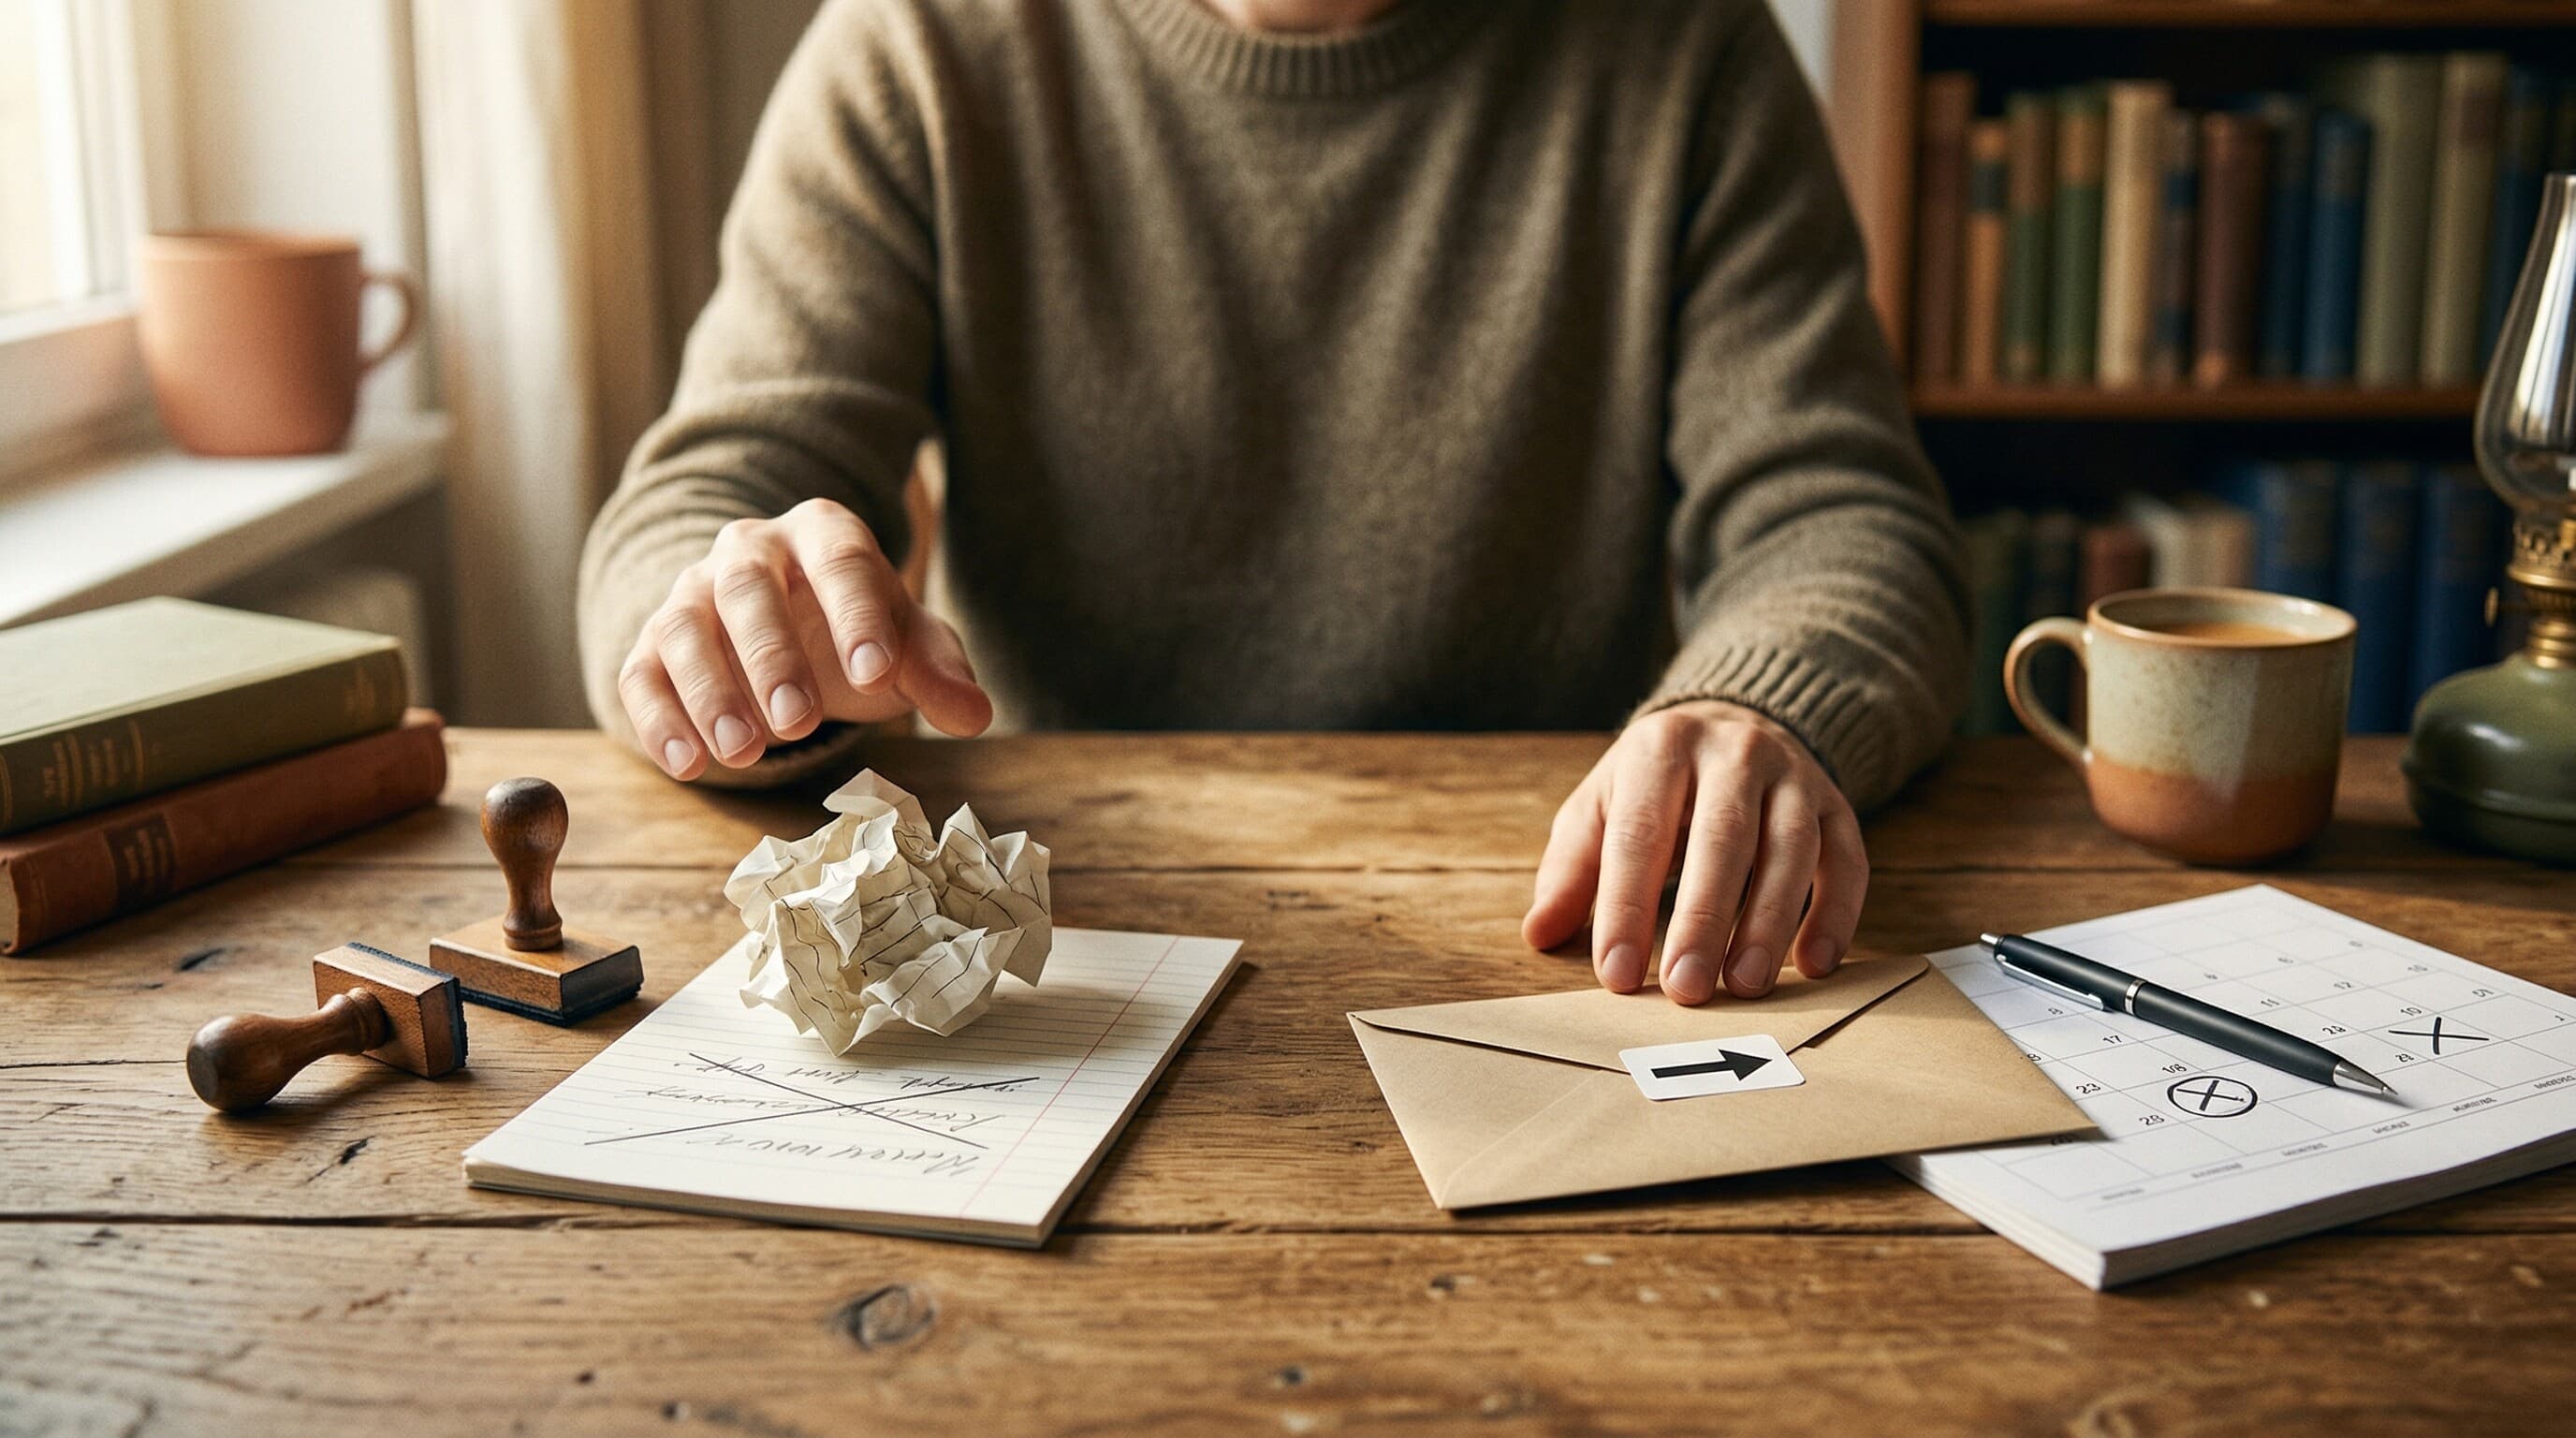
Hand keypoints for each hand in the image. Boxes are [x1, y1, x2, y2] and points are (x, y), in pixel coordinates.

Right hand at [617, 498, 992, 778]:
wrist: (793, 631)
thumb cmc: (859, 634)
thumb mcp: (908, 648)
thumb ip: (938, 673)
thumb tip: (975, 713)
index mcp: (823, 535)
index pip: (840, 562)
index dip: (856, 616)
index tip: (876, 674)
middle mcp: (748, 551)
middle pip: (748, 588)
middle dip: (771, 655)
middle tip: (797, 721)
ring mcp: (693, 593)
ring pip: (683, 628)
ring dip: (709, 691)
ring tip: (744, 752)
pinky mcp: (652, 643)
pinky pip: (641, 673)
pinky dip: (659, 719)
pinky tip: (687, 764)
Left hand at [1521, 701, 1866, 1004]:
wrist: (1733, 725)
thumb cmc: (1654, 787)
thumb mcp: (1600, 808)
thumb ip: (1570, 869)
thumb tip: (1539, 934)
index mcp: (1661, 748)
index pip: (1640, 833)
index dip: (1626, 906)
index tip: (1616, 975)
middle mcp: (1734, 752)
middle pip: (1722, 839)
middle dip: (1703, 920)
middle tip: (1686, 990)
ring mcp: (1794, 776)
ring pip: (1790, 849)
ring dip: (1770, 922)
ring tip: (1745, 985)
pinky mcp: (1837, 805)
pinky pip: (1847, 861)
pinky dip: (1837, 914)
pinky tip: (1816, 964)